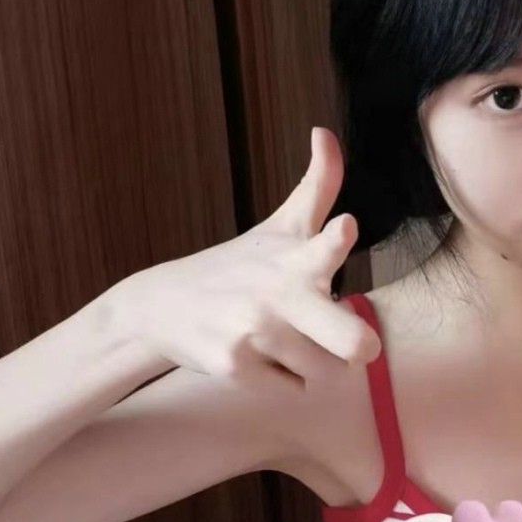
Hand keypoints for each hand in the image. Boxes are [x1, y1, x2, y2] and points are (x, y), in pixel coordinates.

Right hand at [110, 127, 380, 392]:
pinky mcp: (236, 368)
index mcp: (296, 259)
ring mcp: (255, 333)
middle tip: (357, 346)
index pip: (323, 244)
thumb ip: (317, 184)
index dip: (335, 240)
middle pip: (351, 341)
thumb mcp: (280, 226)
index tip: (344, 226)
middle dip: (360, 348)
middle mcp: (278, 295)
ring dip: (318, 365)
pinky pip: (295, 391)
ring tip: (291, 343)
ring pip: (328, 374)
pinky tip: (263, 360)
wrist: (162, 307)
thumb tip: (325, 130)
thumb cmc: (239, 266)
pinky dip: (286, 381)